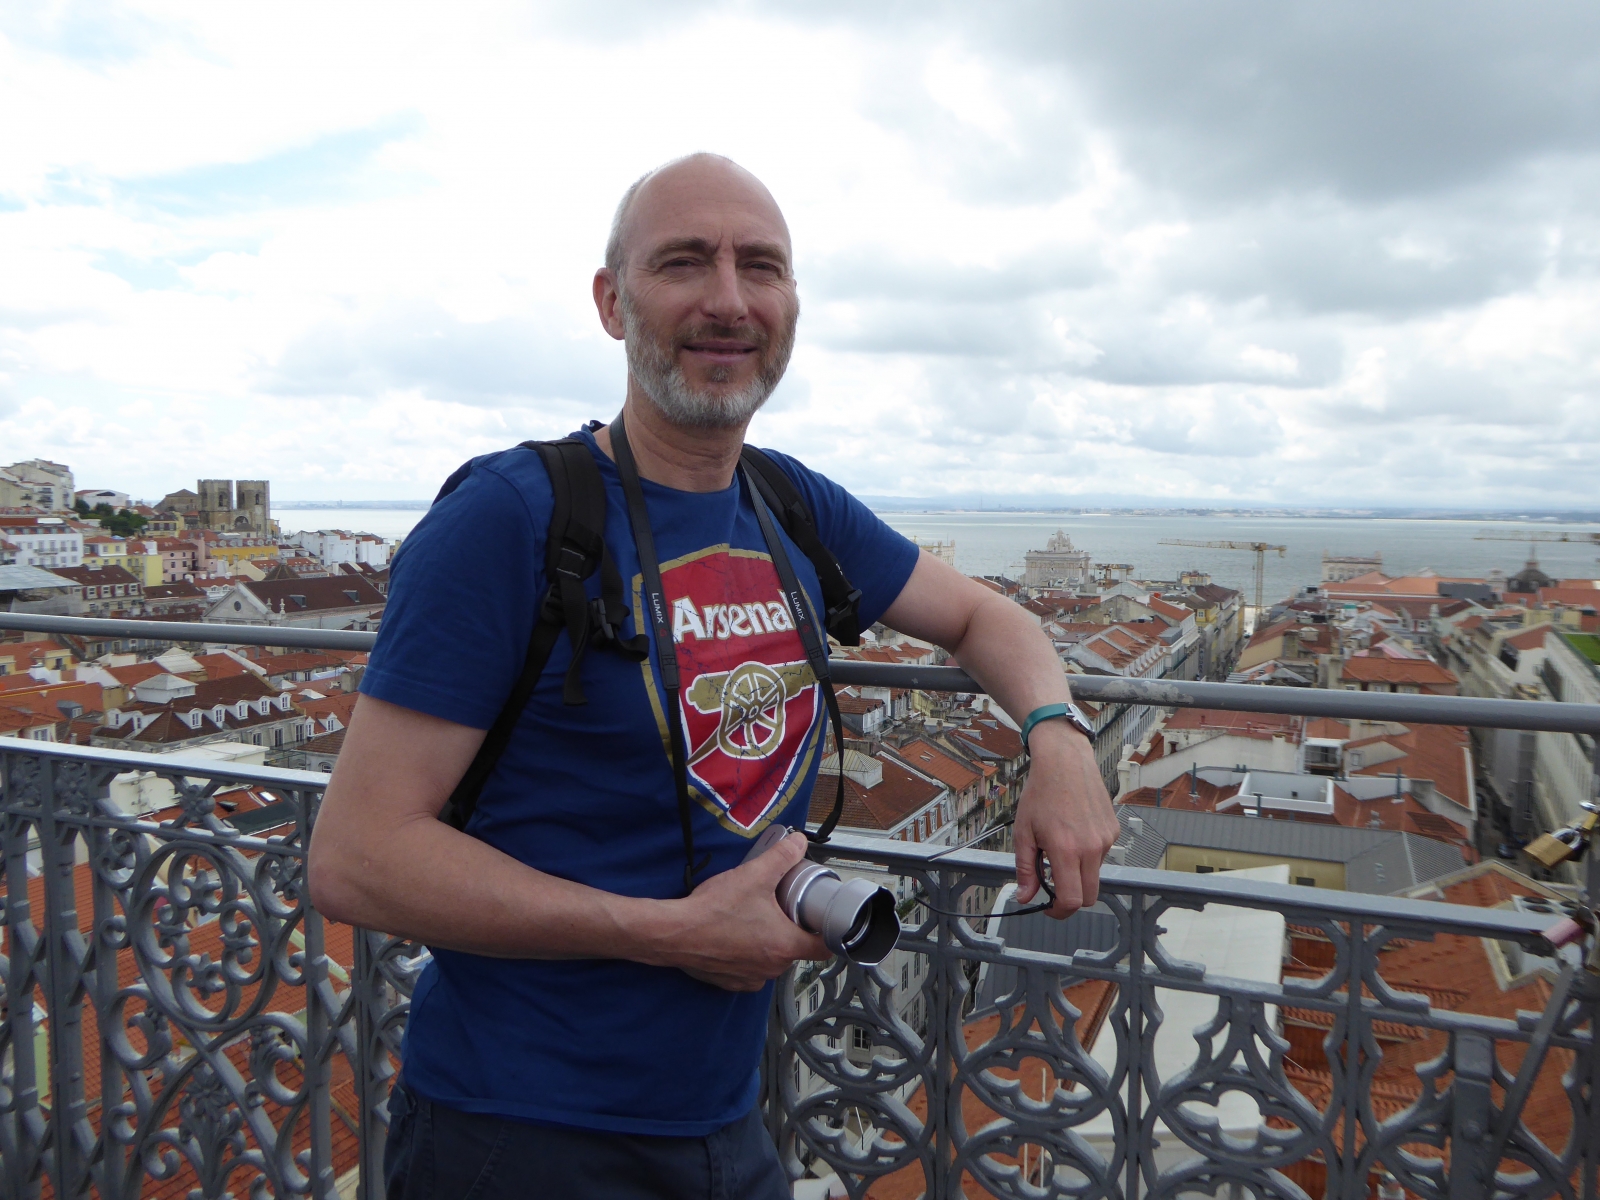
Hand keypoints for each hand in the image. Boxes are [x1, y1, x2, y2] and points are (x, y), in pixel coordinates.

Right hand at [656, 833, 829, 991]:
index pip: (824, 948)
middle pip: (795, 950)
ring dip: (768, 942)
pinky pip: (750, 968)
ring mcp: (751, 978)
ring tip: (753, 919)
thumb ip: (781, 857)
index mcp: (785, 945)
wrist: (674, 933)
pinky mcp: (731, 982)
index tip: (820, 919)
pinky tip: (734, 935)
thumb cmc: (713, 910)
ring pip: (771, 959)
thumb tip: (798, 843)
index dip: (826, 932)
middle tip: (779, 907)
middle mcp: (772, 968)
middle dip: (791, 930)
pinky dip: (747, 954)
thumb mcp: (753, 875)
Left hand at [1012, 725, 1119, 917]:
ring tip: (1060, 849)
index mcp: (1066, 850)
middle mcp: (1091, 848)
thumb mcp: (1023, 832)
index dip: (1059, 911)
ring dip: (1078, 874)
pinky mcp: (1113, 831)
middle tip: (1053, 889)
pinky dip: (1087, 855)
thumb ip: (1026, 869)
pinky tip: (1074, 834)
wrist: (1065, 762)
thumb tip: (1025, 897)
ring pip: (1094, 875)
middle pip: (1089, 896)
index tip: (1048, 907)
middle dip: (1071, 900)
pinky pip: (1101, 855)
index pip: (1072, 900)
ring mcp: (1106, 840)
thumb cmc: (1040, 794)